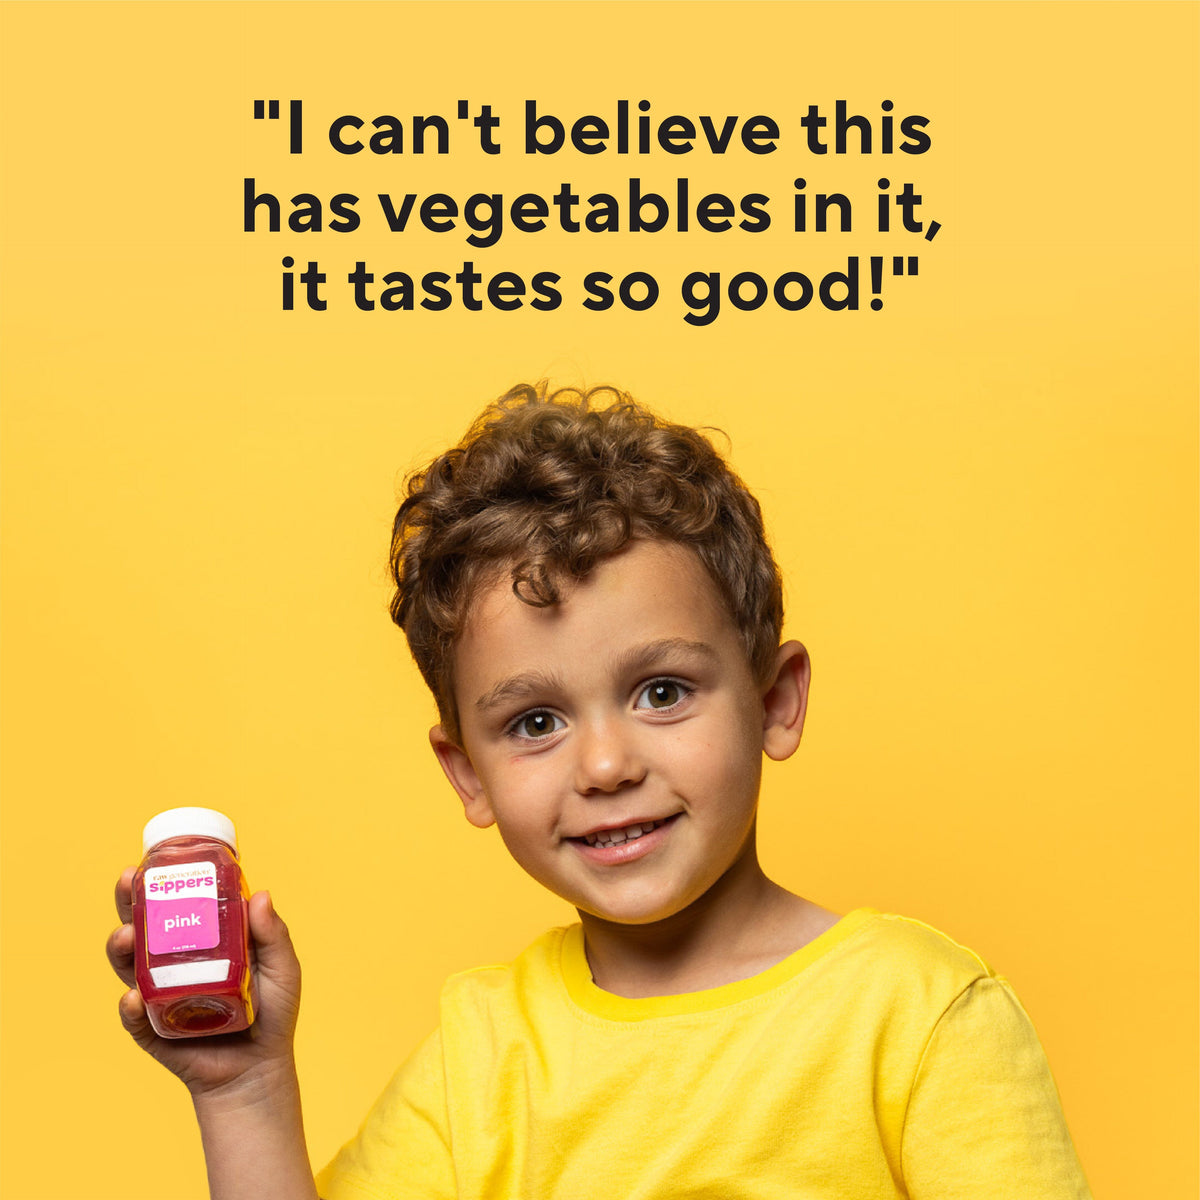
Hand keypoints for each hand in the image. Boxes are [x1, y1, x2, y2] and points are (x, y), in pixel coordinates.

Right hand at [106, 868, 302, 1101]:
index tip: (154, 860)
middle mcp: (174, 962)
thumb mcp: (282, 968)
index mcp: (204, 941)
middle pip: (142, 926)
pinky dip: (129, 1007)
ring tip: (125, 937)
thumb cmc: (274, 1012)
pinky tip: (133, 997)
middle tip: (126, 882)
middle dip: (128, 902)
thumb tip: (261, 894)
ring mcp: (159, 994)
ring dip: (120, 947)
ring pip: (127, 965)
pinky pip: (133, 1016)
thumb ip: (274, 935)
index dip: (161, 882)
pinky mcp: (152, 1029)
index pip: (176, 904)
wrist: (259, 1068)